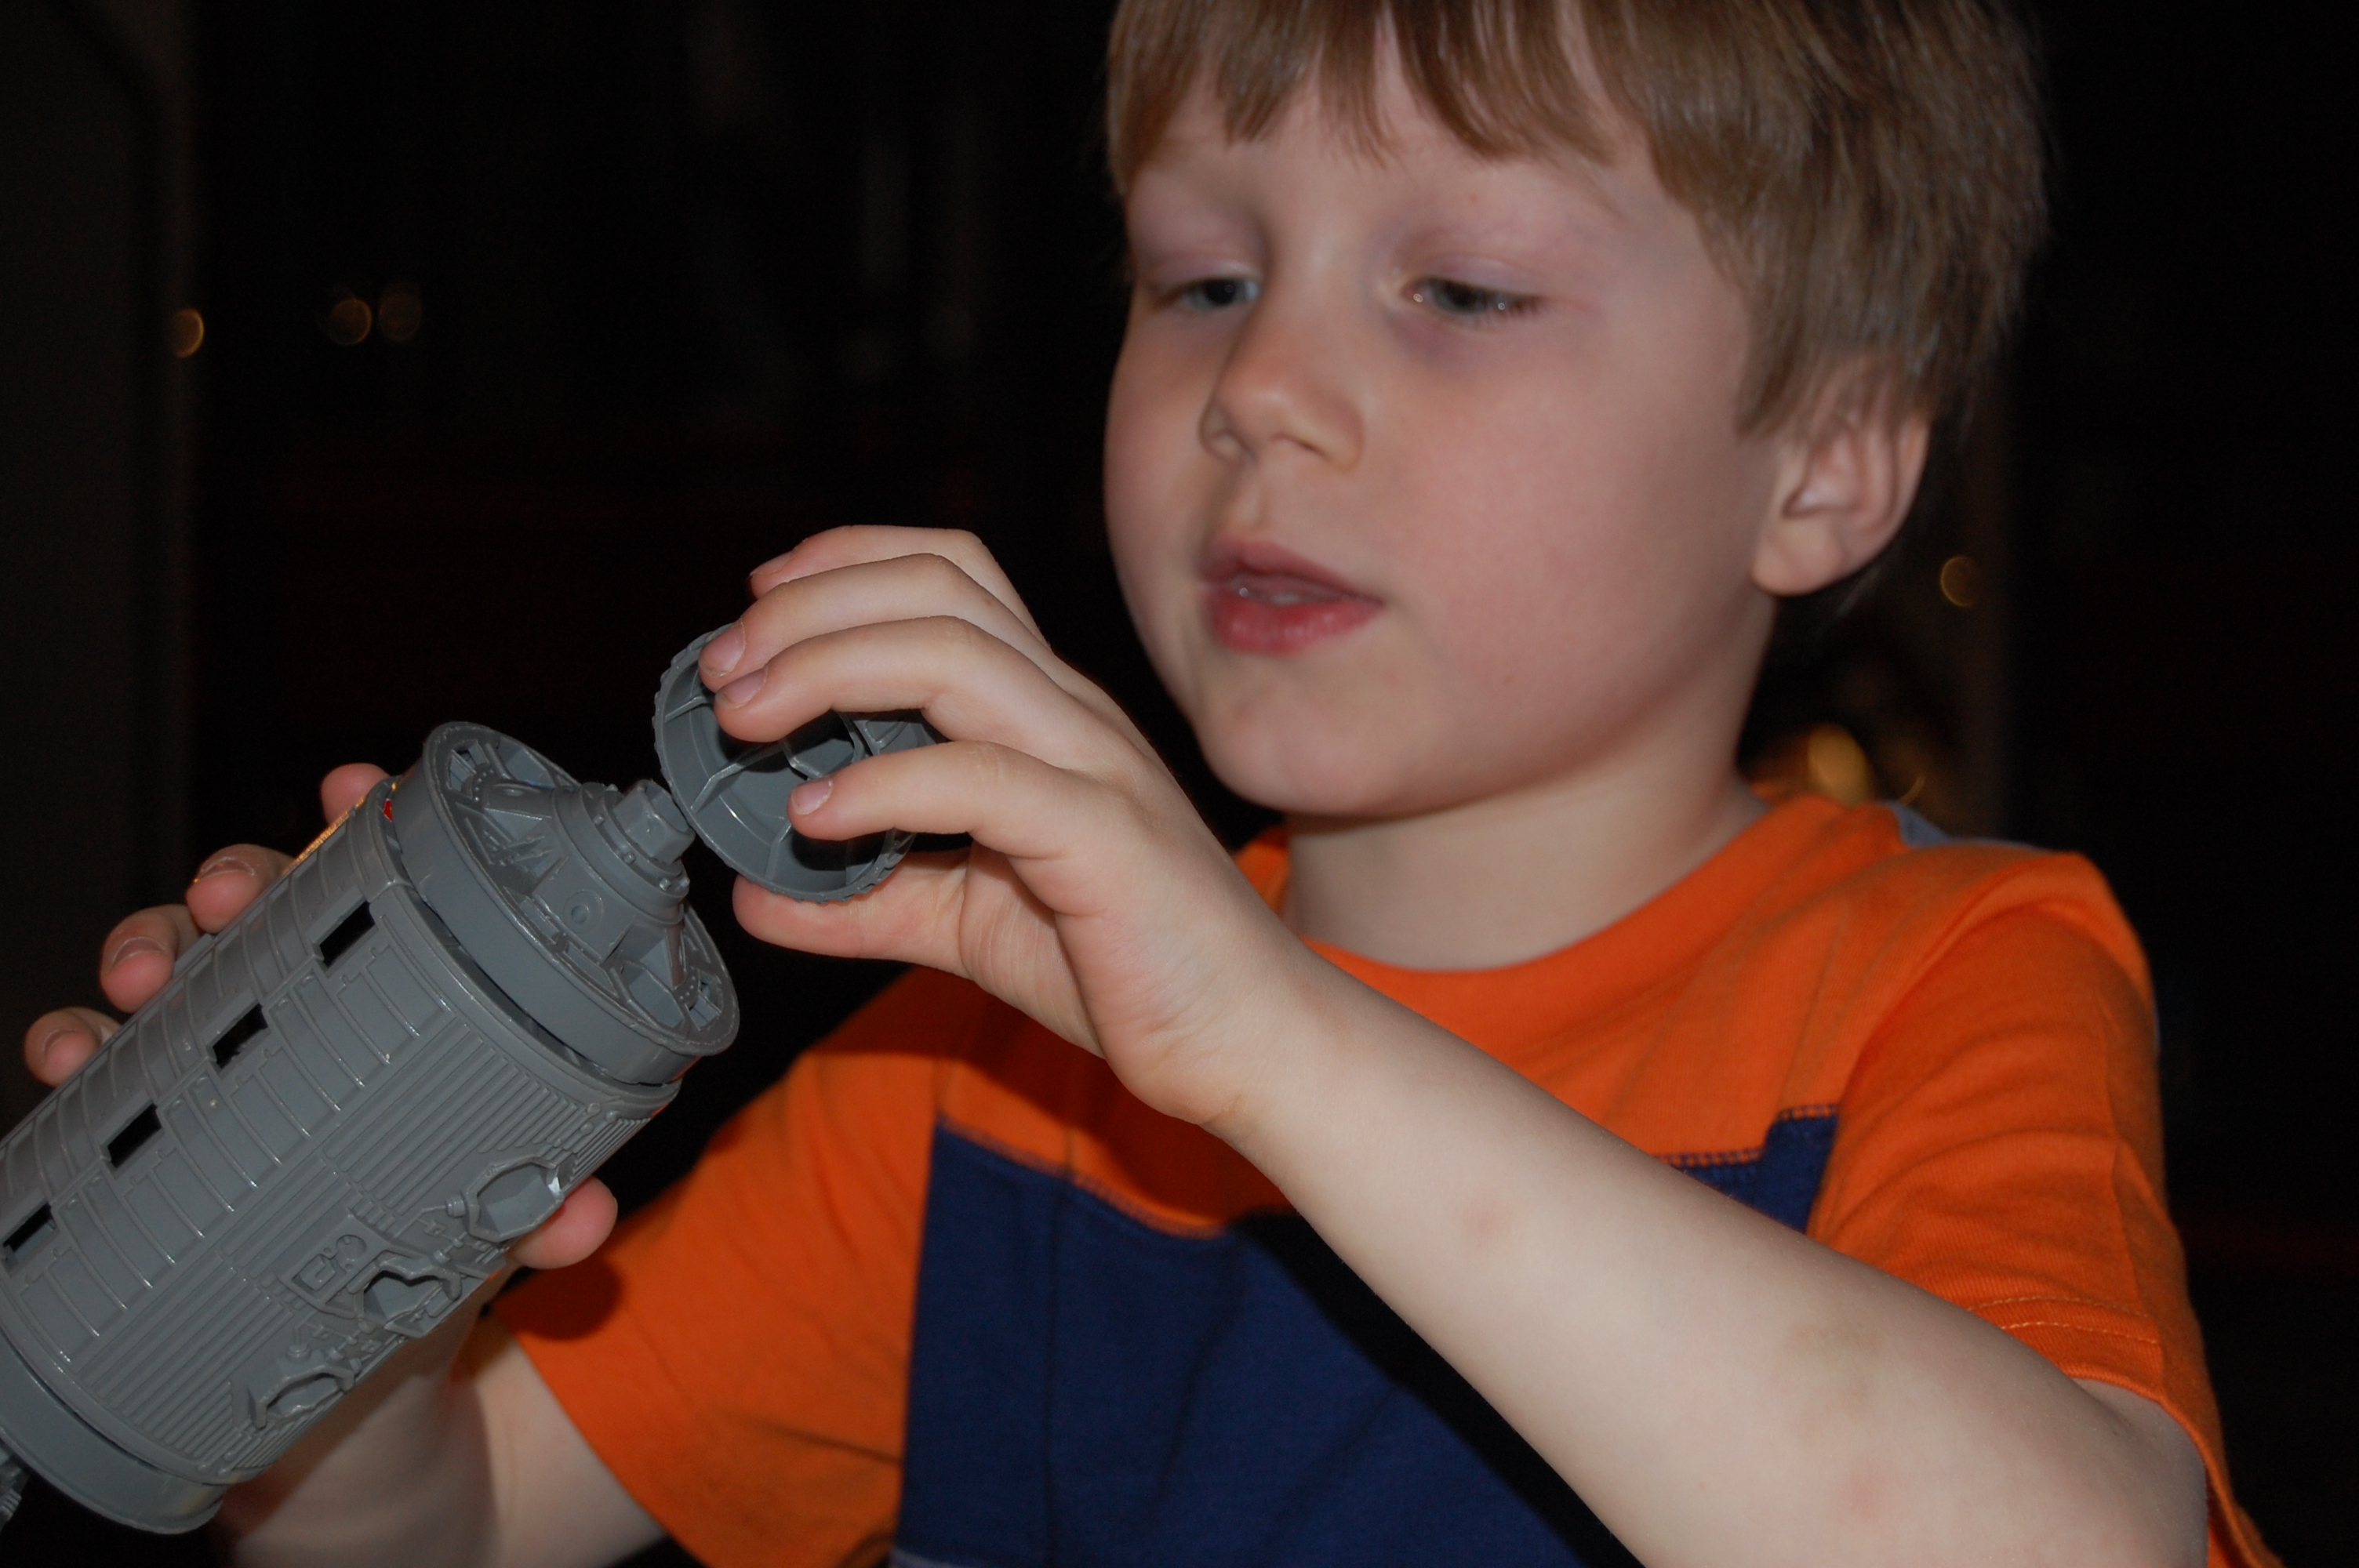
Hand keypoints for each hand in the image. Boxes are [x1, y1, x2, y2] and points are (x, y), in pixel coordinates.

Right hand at [18, 763, 615, 1271]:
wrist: (365, 1356)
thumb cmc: (437, 1235)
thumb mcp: (493, 1217)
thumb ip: (538, 1209)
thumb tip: (577, 1220)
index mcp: (399, 987)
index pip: (382, 880)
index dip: (364, 817)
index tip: (352, 787)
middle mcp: (305, 997)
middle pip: (265, 898)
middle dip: (239, 878)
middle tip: (229, 898)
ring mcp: (225, 1043)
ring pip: (176, 958)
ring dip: (152, 947)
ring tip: (145, 976)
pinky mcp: (156, 1107)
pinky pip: (104, 1056)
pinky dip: (77, 1042)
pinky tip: (71, 1054)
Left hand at [703, 526, 1330, 1132]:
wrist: (1247, 1041)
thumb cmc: (1127, 969)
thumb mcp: (966, 925)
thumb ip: (866, 900)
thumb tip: (755, 894)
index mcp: (1046, 710)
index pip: (949, 574)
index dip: (843, 565)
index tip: (756, 611)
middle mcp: (1073, 713)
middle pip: (935, 590)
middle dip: (808, 609)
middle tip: (721, 674)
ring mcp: (1096, 767)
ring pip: (954, 655)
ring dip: (829, 667)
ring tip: (746, 719)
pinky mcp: (1106, 839)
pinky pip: (985, 780)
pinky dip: (885, 784)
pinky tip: (817, 819)